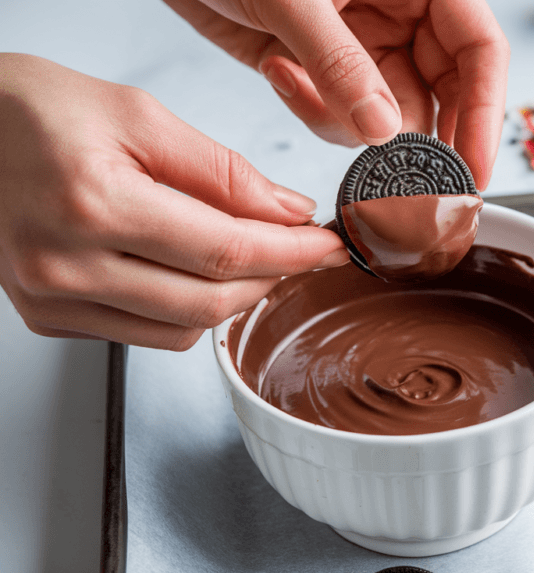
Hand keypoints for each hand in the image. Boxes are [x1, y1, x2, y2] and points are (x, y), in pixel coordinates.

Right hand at [0, 54, 347, 350]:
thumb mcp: (140, 115)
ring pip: (181, 331)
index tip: (330, 247)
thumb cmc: (36, 111)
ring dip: (234, 300)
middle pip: (209, 303)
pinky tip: (196, 273)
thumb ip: (223, 171)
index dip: (293, 254)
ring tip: (255, 258)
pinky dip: (186, 310)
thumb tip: (289, 212)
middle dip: (274, 279)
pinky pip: (143, 333)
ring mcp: (50, 299)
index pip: (225, 251)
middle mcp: (64, 264)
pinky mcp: (47, 316)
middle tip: (307, 253)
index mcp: (92, 203)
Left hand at [163, 0, 508, 188]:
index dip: (487, 110)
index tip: (473, 168)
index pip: (480, 50)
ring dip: (347, 123)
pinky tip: (278, 70)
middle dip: (413, 135)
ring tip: (300, 84)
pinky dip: (311, 111)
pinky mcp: (322, 69)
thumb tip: (382, 130)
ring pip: (386, 116)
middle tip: (397, 178)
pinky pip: (338, 115)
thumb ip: (341, 63)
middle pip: (442, 93)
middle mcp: (400, 16)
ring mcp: (362, 46)